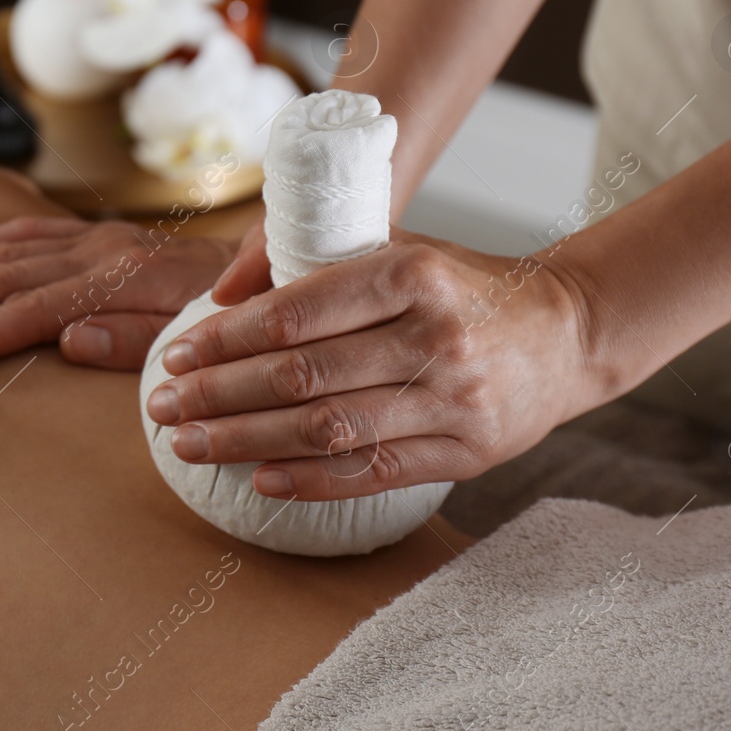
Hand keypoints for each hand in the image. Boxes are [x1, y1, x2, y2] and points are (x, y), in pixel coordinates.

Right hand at [0, 216, 237, 372]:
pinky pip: (20, 234)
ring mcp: (93, 237)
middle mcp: (97, 250)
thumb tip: (65, 342)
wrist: (280, 263)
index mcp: (119, 279)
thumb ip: (138, 340)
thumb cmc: (242, 314)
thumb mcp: (202, 336)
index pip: (21, 309)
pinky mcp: (96, 235)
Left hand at [144, 230, 598, 499]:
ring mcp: (454, 400)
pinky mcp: (468, 451)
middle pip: (302, 376)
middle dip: (219, 394)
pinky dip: (310, 481)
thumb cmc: (465, 286)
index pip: (298, 312)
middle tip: (163, 405)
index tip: (179, 353)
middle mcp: (434, 336)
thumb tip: (224, 292)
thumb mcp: (403, 249)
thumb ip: (319, 261)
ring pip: (329, 429)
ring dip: (246, 440)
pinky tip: (259, 479)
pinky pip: (374, 473)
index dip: (229, 338)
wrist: (567, 332)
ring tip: (190, 443)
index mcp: (413, 273)